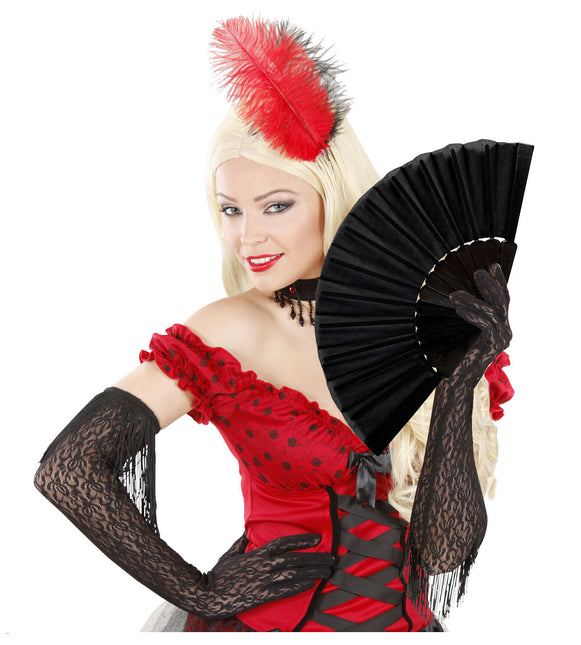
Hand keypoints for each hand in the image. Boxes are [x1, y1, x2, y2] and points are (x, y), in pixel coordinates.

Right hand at [198, 533, 334, 617]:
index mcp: (257, 553)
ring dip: (313, 571)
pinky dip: (300, 585)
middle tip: (331, 557)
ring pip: (294, 572)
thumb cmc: (217, 574)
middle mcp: (264, 565)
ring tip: (327, 570)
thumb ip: (241, 542)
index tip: (316, 539)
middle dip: (315, 557)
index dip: (301, 540)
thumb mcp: (230, 554)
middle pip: (294, 558)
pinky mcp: (262, 595)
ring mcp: (264, 580)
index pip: (283, 543)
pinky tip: (312, 584)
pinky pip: (285, 589)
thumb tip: (247, 530)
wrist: (207, 594)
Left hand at [449, 263, 511, 384]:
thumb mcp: (460, 329)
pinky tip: (458, 307)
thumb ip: (465, 312)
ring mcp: (501, 339)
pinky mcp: (493, 346)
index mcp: (499, 326)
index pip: (502, 300)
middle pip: (502, 302)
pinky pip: (485, 324)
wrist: (455, 379)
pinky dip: (471, 313)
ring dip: (473, 299)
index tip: (493, 266)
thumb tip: (455, 291)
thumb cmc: (454, 355)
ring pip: (492, 312)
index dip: (499, 282)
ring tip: (454, 295)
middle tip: (478, 272)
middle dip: (490, 285)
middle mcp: (505, 332)